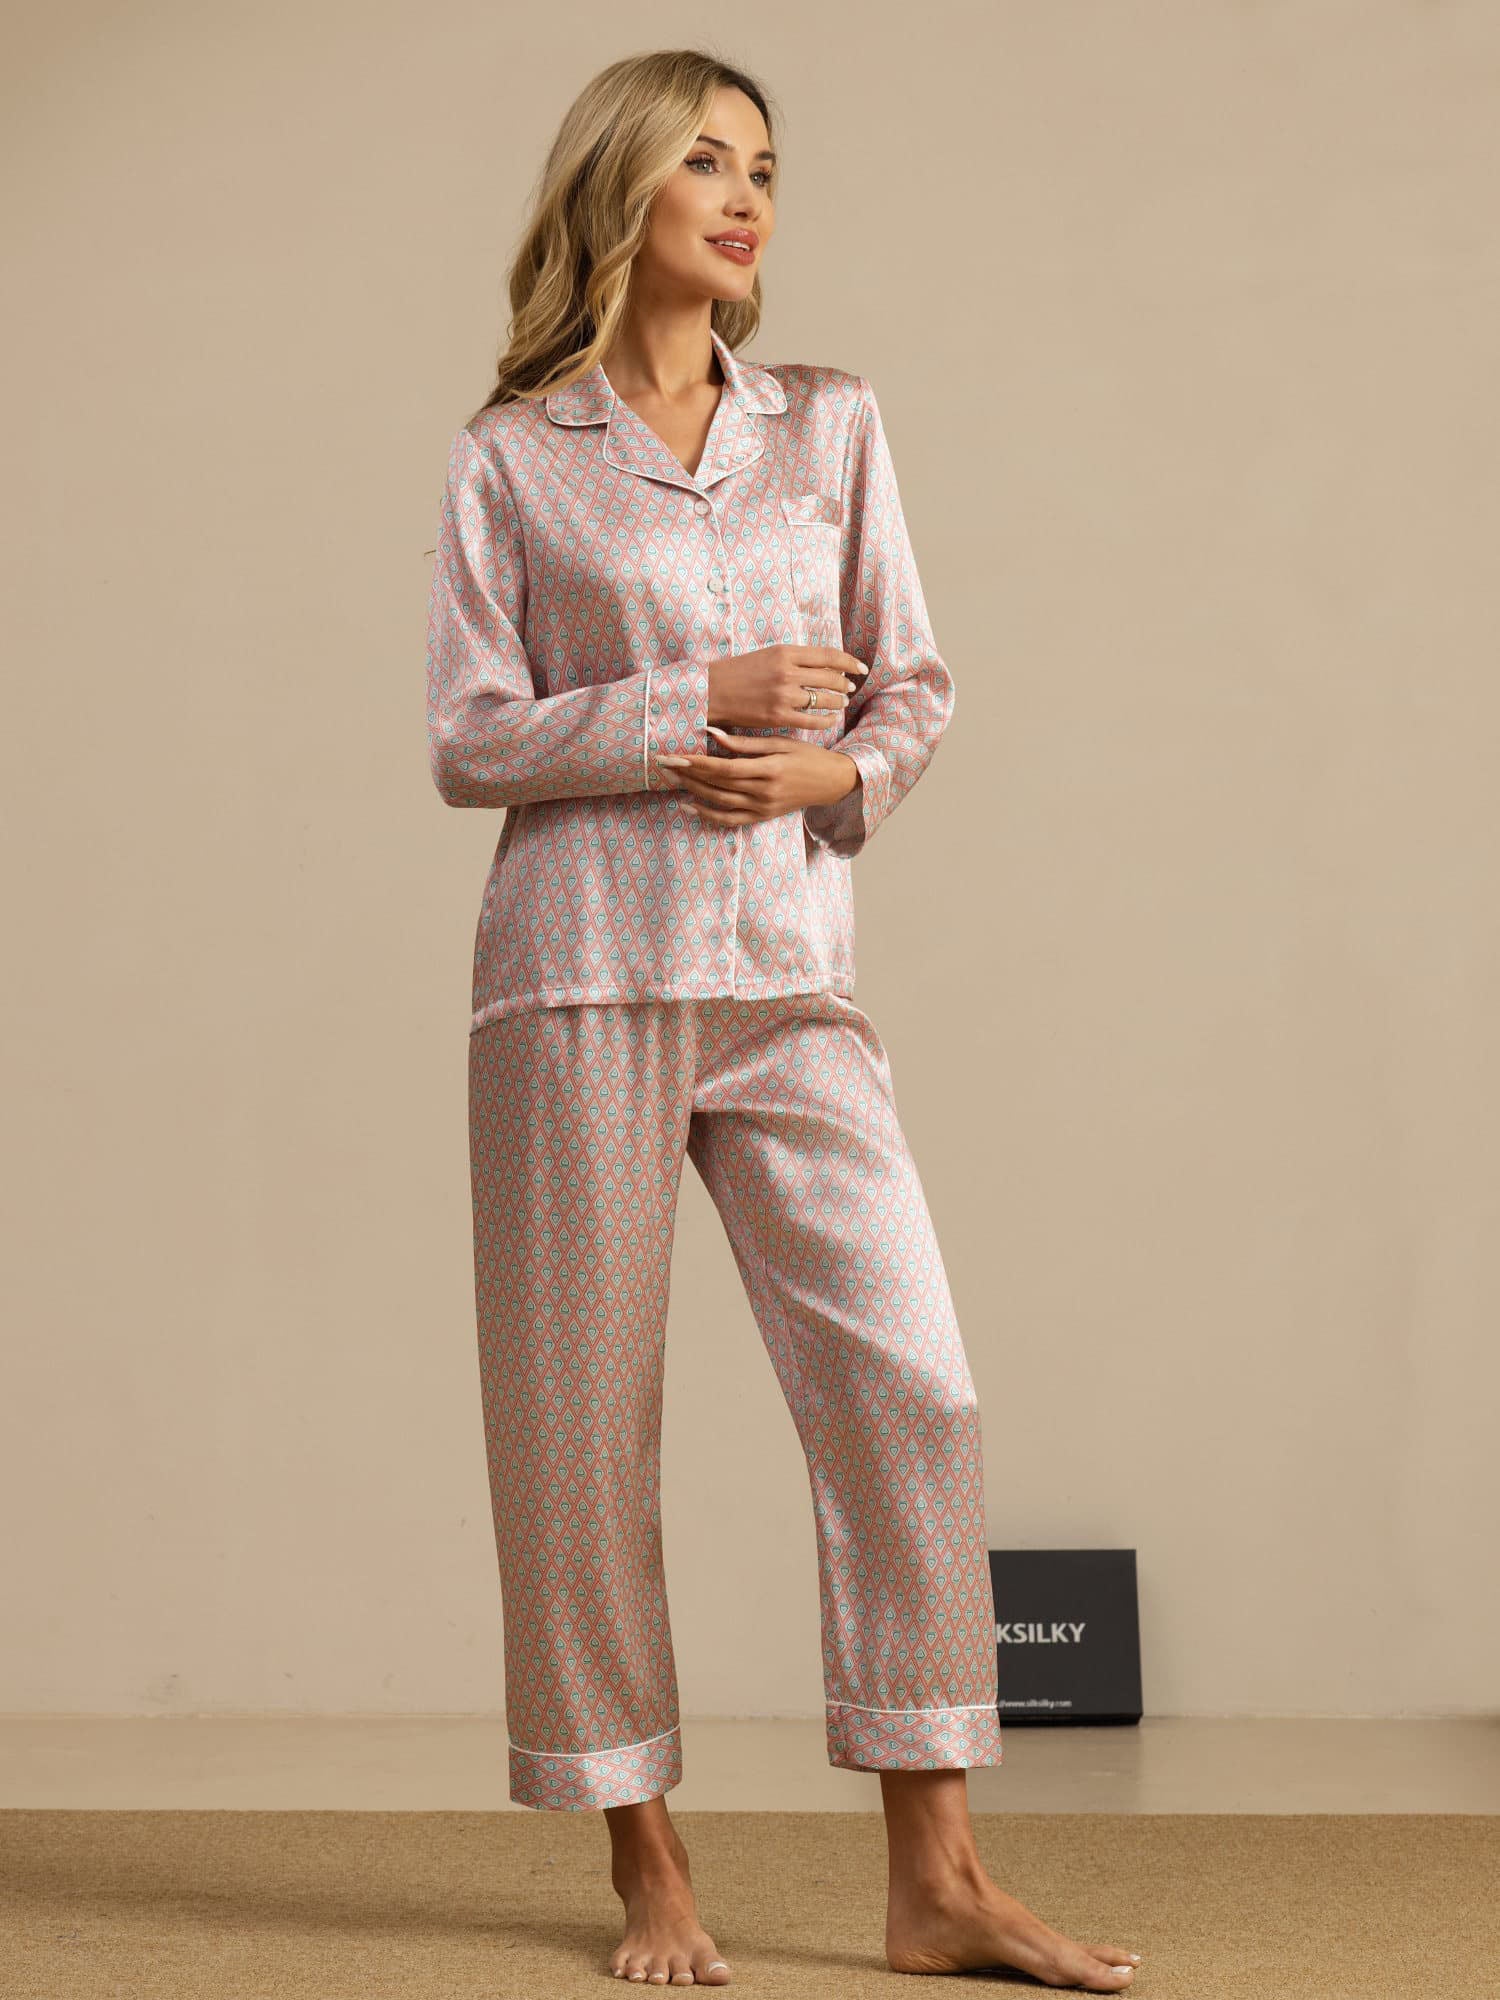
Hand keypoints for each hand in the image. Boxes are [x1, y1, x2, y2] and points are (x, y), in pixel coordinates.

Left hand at [655, 728, 859, 827]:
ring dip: (692, 791)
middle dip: (687, 775)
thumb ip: (744, 742)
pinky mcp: (762, 817)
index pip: (723, 768)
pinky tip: (689, 806)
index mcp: (769, 769)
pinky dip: (707, 815)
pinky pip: (730, 820)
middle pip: (717, 785)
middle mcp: (764, 792)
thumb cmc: (806, 756)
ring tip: (672, 779)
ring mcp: (762, 808)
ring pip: (719, 802)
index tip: (673, 755)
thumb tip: (711, 733)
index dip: (695, 763)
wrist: (831, 782)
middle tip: (663, 764)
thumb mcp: (780, 742)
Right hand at [706, 644, 868, 731]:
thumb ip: (793, 659)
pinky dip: (826, 720)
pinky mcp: (778, 716)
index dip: (848, 662)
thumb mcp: (766, 656)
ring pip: (824, 699)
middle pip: (830, 677)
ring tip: (842, 703)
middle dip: (845, 683)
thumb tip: (822, 665)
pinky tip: (831, 720)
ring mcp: (784, 695)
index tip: (860, 667)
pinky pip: (812, 720)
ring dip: (837, 701)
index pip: (827, 655)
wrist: (711, 691)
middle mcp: (787, 672)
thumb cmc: (737, 673)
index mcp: (785, 652)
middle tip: (850, 687)